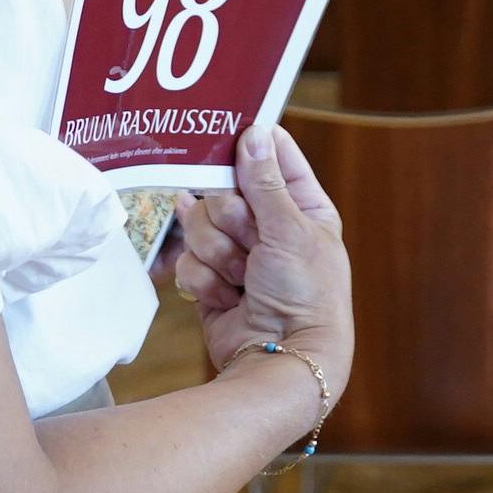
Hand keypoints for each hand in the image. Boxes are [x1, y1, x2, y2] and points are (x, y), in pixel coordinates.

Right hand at [172, 125, 351, 383]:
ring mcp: (238, 254)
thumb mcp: (290, 230)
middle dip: (231, 220)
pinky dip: (206, 281)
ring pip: (200, 225)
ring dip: (219, 254)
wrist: (280, 360)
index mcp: (302, 208)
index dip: (251, 146)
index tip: (228, 134)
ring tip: (243, 278)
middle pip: (223, 191)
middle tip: (251, 242)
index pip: (274, 157)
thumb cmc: (304, 294)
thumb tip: (254, 133)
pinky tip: (228, 297)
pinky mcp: (211, 280)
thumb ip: (264, 182)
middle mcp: (269, 227)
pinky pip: (188, 260)